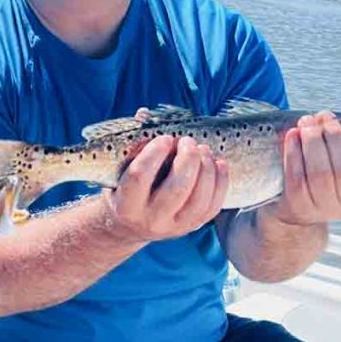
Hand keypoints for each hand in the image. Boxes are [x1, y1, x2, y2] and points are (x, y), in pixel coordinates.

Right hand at [103, 134, 228, 243]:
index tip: (165, 138)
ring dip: (206, 169)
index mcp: (126, 205)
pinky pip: (213, 207)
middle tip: (188, 141)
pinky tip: (218, 163)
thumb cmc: (124, 188)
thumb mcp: (120, 171)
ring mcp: (174, 227)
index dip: (153, 154)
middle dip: (187, 160)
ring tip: (204, 149)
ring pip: (198, 199)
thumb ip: (132, 143)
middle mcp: (150, 220)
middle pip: (176, 189)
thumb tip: (144, 114)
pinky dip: (220, 183)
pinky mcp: (192, 227)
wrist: (130, 225)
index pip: (139, 177)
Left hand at [269, 88, 340, 225]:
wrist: (302, 205)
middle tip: (323, 116)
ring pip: (320, 172)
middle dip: (333, 136)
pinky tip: (293, 134)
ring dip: (312, 141)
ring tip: (307, 122)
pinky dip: (294, 152)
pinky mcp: (300, 204)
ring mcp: (326, 207)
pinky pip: (297, 176)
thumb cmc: (331, 167)